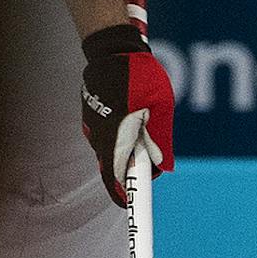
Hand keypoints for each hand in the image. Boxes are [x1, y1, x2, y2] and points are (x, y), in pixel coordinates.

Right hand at [79, 23, 174, 205]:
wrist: (111, 50)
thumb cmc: (140, 75)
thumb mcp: (160, 107)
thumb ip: (161, 138)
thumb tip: (164, 167)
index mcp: (115, 135)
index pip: (116, 177)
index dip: (124, 195)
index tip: (132, 208)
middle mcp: (99, 136)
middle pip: (117, 167)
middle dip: (135, 168)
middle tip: (152, 154)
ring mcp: (93, 128)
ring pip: (114, 152)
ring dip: (130, 148)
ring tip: (142, 119)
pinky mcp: (92, 120)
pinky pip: (109, 138)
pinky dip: (123, 136)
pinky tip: (131, 114)